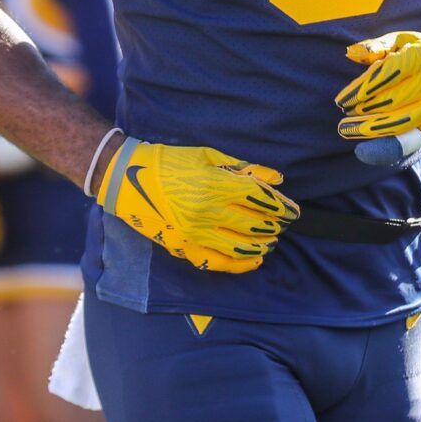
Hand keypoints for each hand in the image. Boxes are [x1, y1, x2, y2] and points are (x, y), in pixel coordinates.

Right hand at [96, 139, 297, 273]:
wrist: (129, 180)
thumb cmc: (171, 162)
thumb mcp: (209, 156)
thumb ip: (245, 168)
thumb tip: (276, 179)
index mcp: (215, 186)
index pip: (260, 200)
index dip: (281, 206)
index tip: (292, 209)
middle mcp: (208, 213)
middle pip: (255, 225)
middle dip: (275, 225)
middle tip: (283, 222)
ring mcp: (196, 234)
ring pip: (242, 249)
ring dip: (262, 245)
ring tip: (271, 239)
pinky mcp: (185, 248)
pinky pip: (219, 264)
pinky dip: (241, 265)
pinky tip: (254, 259)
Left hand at [335, 30, 420, 146]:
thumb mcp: (402, 39)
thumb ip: (376, 46)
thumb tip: (350, 53)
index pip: (387, 74)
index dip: (361, 89)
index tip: (341, 100)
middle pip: (392, 100)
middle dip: (363, 110)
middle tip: (343, 115)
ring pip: (401, 123)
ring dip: (371, 129)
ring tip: (348, 130)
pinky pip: (413, 141)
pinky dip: (389, 147)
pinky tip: (367, 149)